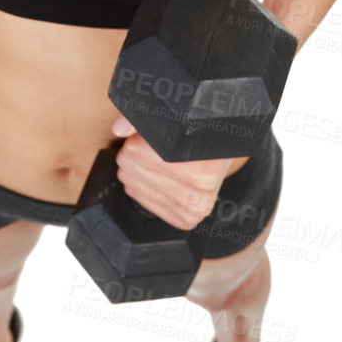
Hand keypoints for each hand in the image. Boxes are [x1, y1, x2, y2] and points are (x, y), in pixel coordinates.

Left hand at [109, 115, 231, 230]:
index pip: (137, 152)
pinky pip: (141, 200)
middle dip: (136, 154)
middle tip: (154, 147)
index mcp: (202, 171)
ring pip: (133, 185)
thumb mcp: (178, 120)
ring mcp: (191, 211)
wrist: (223, 151)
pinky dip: (143, 186)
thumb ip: (144, 119)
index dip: (137, 139)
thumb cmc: (200, 132)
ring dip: (138, 170)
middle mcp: (198, 196)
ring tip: (158, 159)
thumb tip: (118, 129)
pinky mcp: (185, 221)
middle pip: (133, 169)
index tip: (148, 135)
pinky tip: (158, 176)